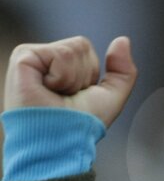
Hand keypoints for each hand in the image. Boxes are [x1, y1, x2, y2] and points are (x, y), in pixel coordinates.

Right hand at [4, 36, 136, 126]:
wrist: (60, 141)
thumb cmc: (81, 125)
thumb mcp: (112, 96)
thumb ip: (122, 70)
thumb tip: (123, 40)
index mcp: (59, 66)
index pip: (84, 48)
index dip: (90, 74)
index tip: (75, 95)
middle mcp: (43, 59)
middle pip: (81, 45)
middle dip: (83, 75)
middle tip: (66, 96)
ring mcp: (31, 57)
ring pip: (72, 49)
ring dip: (73, 79)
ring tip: (56, 94)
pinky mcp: (22, 57)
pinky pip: (60, 54)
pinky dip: (63, 76)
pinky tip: (47, 89)